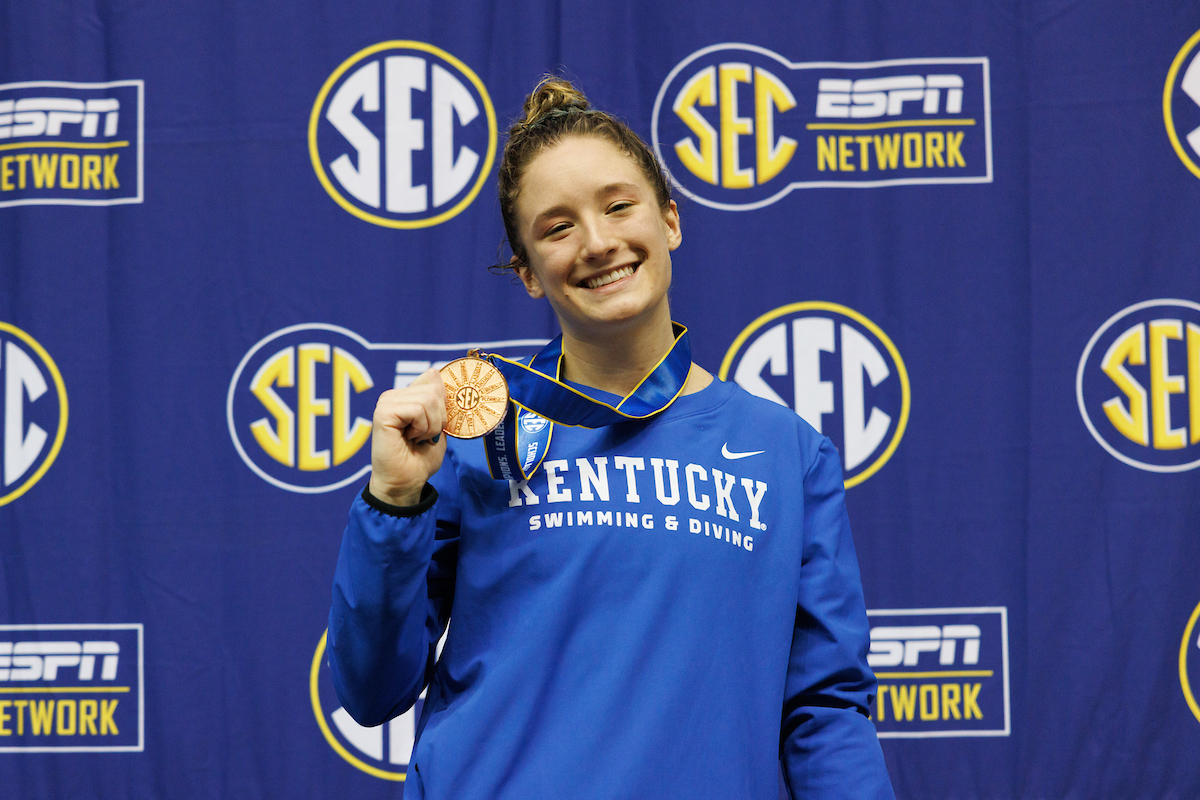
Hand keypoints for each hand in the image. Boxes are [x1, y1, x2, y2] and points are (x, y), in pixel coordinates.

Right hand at [367, 368, 447, 505]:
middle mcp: (394, 395)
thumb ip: (440, 402)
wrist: (406, 482)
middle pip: (434, 388)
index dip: (443, 401)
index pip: (433, 376)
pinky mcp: (383, 413)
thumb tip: (442, 377)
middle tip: (425, 436)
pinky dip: (421, 428)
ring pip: (428, 399)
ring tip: (417, 438)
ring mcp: (387, 402)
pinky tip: (409, 439)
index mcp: (406, 395)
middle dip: (439, 417)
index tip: (437, 425)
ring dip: (430, 426)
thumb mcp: (438, 425)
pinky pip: (417, 410)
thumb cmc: (421, 457)